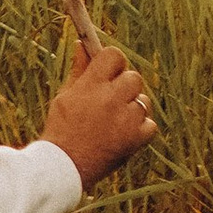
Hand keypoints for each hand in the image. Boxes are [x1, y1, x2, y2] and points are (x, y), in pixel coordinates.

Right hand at [40, 44, 156, 185]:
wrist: (64, 167)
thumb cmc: (62, 128)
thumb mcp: (66, 95)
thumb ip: (79, 69)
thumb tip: (82, 45)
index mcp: (91, 84)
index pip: (114, 55)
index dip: (113, 62)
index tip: (108, 71)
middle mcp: (111, 98)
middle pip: (134, 77)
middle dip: (124, 85)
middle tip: (112, 98)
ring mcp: (126, 119)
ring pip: (143, 101)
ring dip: (132, 107)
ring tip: (114, 120)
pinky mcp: (136, 139)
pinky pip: (150, 124)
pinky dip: (140, 128)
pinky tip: (124, 133)